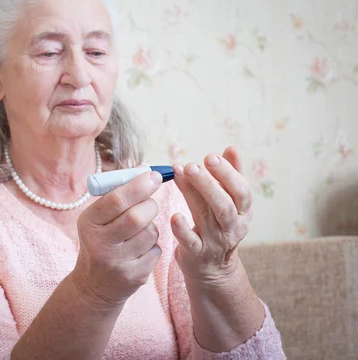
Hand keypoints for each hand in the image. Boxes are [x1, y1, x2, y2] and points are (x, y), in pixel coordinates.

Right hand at [72, 171, 162, 307]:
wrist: (94, 285)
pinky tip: (139, 249)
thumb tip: (147, 172)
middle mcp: (100, 244)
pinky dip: (153, 244)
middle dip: (150, 204)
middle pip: (137, 216)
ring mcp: (118, 263)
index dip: (139, 185)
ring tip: (139, 231)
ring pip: (151, 232)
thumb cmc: (100, 240)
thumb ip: (117, 196)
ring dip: (152, 226)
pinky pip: (156, 250)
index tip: (155, 176)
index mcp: (88, 223)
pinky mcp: (134, 277)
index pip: (116, 200)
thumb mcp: (97, 219)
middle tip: (150, 202)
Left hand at [171, 146, 251, 286]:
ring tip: (179, 175)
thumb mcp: (230, 202)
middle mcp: (232, 227)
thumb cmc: (218, 225)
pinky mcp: (197, 254)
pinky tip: (174, 216)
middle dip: (208, 183)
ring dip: (192, 195)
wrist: (212, 268)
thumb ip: (231, 176)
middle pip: (224, 205)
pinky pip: (190, 242)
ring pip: (206, 217)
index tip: (210, 157)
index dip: (227, 173)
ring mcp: (215, 242)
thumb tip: (231, 148)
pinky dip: (182, 230)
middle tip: (192, 165)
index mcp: (243, 211)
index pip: (241, 191)